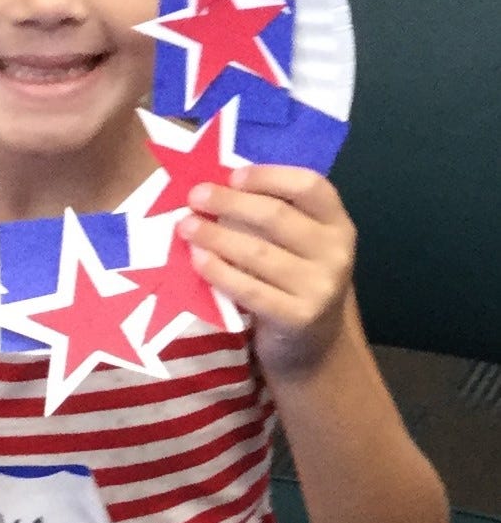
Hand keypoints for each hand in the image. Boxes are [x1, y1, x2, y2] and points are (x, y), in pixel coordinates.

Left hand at [176, 166, 356, 379]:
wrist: (312, 345)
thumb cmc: (292, 277)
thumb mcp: (295, 242)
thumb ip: (268, 213)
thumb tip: (214, 186)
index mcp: (337, 222)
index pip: (309, 186)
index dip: (269, 176)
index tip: (232, 176)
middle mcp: (336, 252)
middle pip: (276, 216)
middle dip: (230, 203)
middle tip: (195, 196)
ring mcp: (321, 288)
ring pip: (258, 252)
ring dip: (216, 236)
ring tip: (186, 226)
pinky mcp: (298, 318)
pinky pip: (250, 289)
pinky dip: (220, 271)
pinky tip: (197, 259)